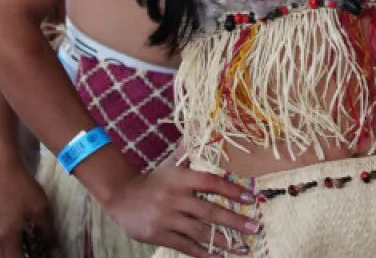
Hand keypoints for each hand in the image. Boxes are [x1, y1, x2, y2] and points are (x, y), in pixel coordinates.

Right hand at [0, 160, 54, 257]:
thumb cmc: (22, 188)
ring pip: (1, 254)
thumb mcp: (40, 209)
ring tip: (34, 249)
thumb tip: (56, 249)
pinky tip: (25, 240)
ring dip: (15, 255)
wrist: (0, 171)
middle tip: (39, 253)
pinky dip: (11, 248)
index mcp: (6, 236)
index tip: (44, 257)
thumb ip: (48, 232)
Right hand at [99, 163, 257, 257]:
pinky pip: (184, 245)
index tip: (252, 199)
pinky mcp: (157, 235)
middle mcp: (174, 198)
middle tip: (255, 228)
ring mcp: (165, 218)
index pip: (211, 183)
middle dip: (234, 221)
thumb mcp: (170, 164)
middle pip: (209, 211)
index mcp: (180, 178)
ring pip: (199, 231)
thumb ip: (188, 152)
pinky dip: (202, 252)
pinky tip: (217, 256)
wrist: (120, 196)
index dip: (232, 191)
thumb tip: (200, 131)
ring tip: (241, 246)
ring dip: (222, 240)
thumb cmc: (154, 180)